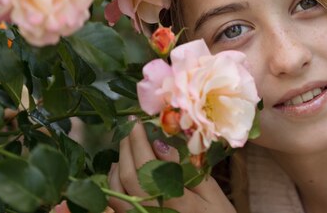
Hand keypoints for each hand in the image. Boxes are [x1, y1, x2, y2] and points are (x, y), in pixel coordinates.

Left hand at [107, 120, 236, 212]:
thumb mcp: (212, 193)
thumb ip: (187, 170)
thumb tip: (160, 144)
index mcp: (177, 203)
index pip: (148, 168)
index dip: (138, 142)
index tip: (137, 122)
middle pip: (128, 177)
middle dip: (126, 147)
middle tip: (130, 126)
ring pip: (117, 193)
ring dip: (117, 165)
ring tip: (126, 144)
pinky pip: (117, 205)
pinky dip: (114, 184)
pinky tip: (120, 170)